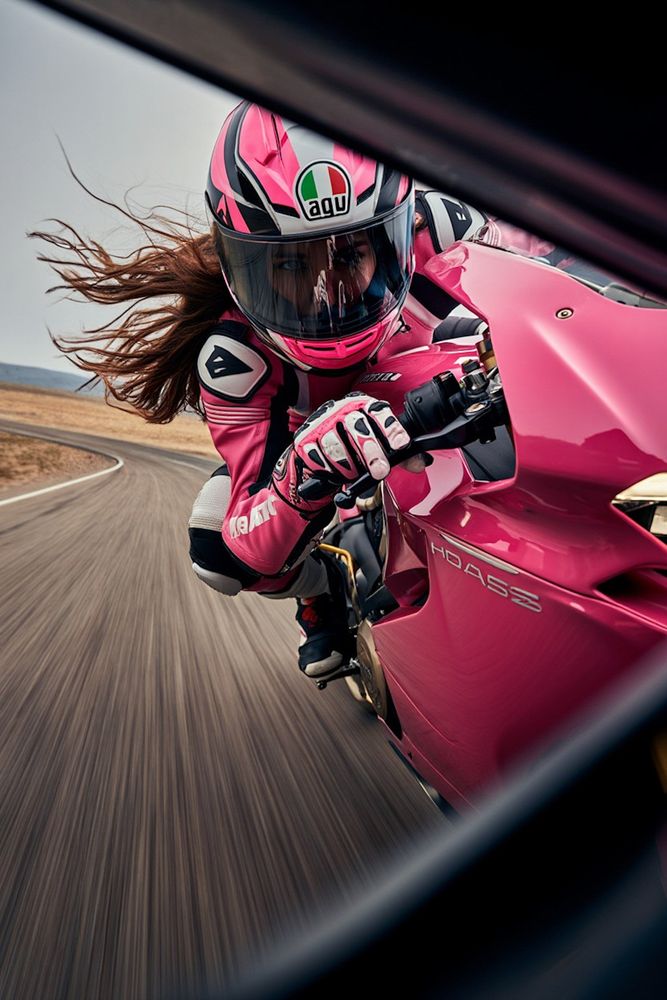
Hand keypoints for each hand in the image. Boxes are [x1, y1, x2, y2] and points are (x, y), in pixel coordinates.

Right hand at [272, 392, 410, 510]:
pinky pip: (317, 456)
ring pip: (335, 443)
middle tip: (381, 471)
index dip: (391, 428)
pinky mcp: (304, 440)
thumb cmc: (352, 448)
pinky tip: (335, 472)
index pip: (379, 412)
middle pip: (357, 427)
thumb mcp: (379, 448)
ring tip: (354, 474)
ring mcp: (321, 423)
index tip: (401, 445)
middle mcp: (341, 410)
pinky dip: (328, 469)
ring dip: (348, 465)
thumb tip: (421, 462)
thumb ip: (400, 455)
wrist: (318, 456)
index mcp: (363, 406)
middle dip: (371, 452)